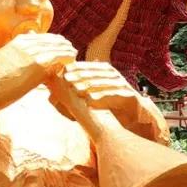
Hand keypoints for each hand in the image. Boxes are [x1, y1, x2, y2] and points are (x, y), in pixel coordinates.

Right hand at [0, 32, 74, 139]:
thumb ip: (7, 59)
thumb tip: (7, 63)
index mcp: (14, 44)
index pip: (37, 38)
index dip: (48, 41)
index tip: (55, 44)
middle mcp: (24, 45)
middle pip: (48, 40)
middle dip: (59, 43)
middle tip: (68, 47)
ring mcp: (32, 54)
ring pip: (55, 46)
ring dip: (65, 49)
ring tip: (73, 52)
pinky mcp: (38, 65)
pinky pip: (58, 56)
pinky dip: (66, 56)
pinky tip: (73, 58)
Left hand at [52, 62, 167, 143]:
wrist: (136, 118)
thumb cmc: (109, 108)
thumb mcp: (90, 99)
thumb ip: (75, 95)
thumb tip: (51, 95)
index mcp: (105, 73)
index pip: (89, 67)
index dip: (76, 68)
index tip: (62, 72)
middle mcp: (115, 77)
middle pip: (96, 73)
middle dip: (81, 75)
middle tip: (67, 78)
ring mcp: (124, 86)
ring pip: (106, 82)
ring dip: (91, 84)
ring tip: (77, 89)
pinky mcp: (132, 98)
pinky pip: (117, 94)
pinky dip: (104, 96)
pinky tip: (92, 100)